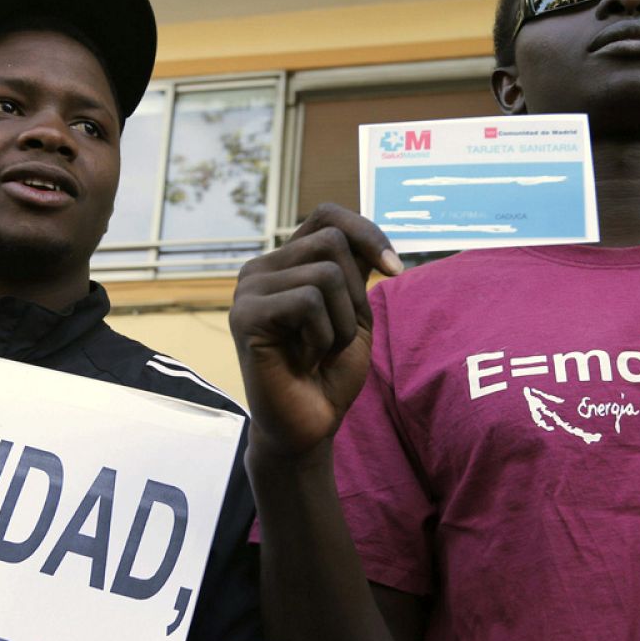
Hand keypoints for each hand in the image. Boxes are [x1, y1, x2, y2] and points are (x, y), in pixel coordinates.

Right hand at [230, 204, 401, 459]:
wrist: (309, 425)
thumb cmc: (330, 371)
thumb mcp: (354, 311)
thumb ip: (355, 268)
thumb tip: (372, 237)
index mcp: (286, 262)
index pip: (328, 215)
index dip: (367, 232)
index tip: (394, 270)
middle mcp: (261, 268)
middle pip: (332, 242)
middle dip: (354, 294)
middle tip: (338, 335)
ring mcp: (248, 289)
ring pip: (325, 274)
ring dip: (340, 322)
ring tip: (319, 350)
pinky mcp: (245, 314)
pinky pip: (307, 301)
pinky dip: (322, 336)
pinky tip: (303, 360)